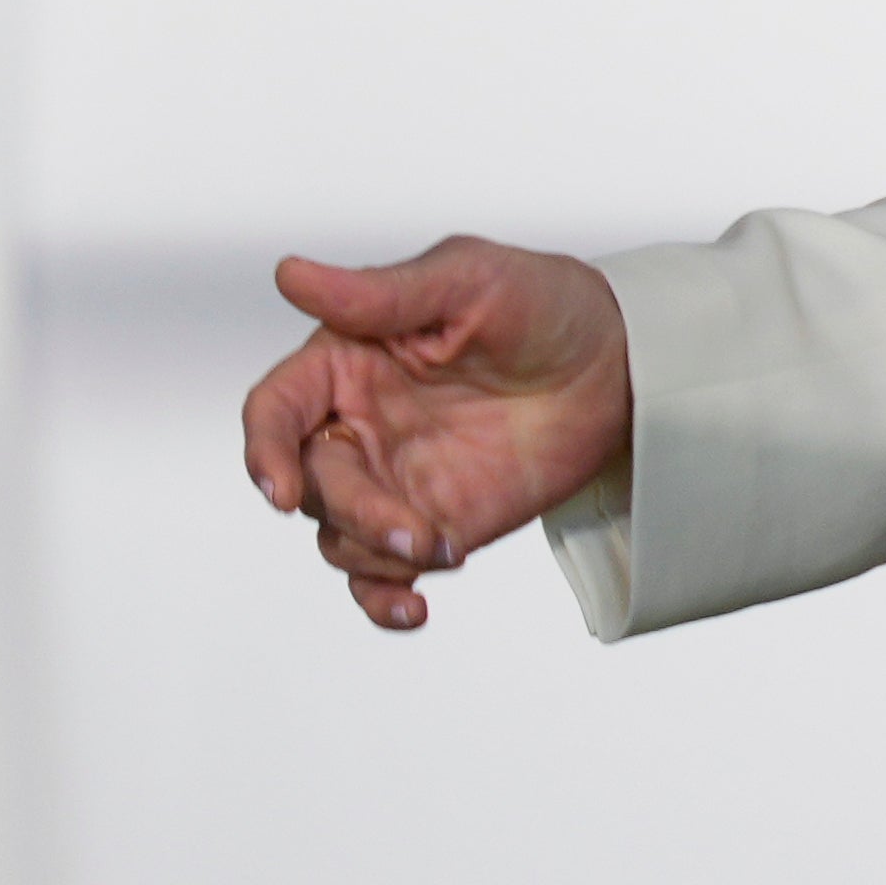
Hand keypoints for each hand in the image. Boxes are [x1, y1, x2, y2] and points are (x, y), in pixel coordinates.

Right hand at [239, 239, 632, 631]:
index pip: (275, 410)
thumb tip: (289, 274)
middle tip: (415, 529)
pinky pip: (381, 574)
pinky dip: (383, 600)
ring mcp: (393, 480)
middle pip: (311, 485)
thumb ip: (379, 293)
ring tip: (443, 547)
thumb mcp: (469, 279)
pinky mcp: (433, 522)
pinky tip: (415, 610)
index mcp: (347, 362)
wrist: (621, 363)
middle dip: (354, 514)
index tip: (281, 493)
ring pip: (340, 537)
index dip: (264, 451)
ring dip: (377, 556)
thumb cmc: (542, 301)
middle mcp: (358, 425)